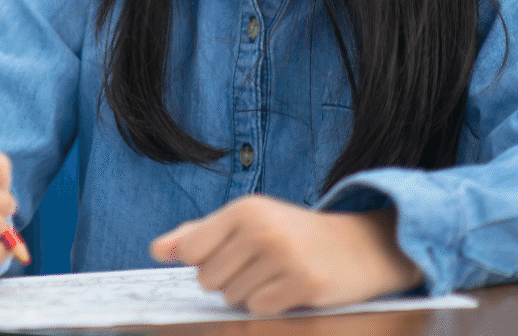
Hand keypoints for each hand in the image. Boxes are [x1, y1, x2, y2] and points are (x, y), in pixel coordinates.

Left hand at [148, 195, 422, 314]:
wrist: (361, 245)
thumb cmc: (293, 234)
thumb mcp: (246, 223)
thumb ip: (198, 235)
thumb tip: (156, 250)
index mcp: (244, 209)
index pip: (190, 252)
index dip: (205, 262)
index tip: (230, 255)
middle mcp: (262, 229)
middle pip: (208, 280)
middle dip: (229, 280)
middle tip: (261, 265)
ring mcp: (284, 256)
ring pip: (233, 298)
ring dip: (252, 293)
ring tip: (278, 274)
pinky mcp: (304, 284)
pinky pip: (260, 309)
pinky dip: (272, 305)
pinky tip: (291, 288)